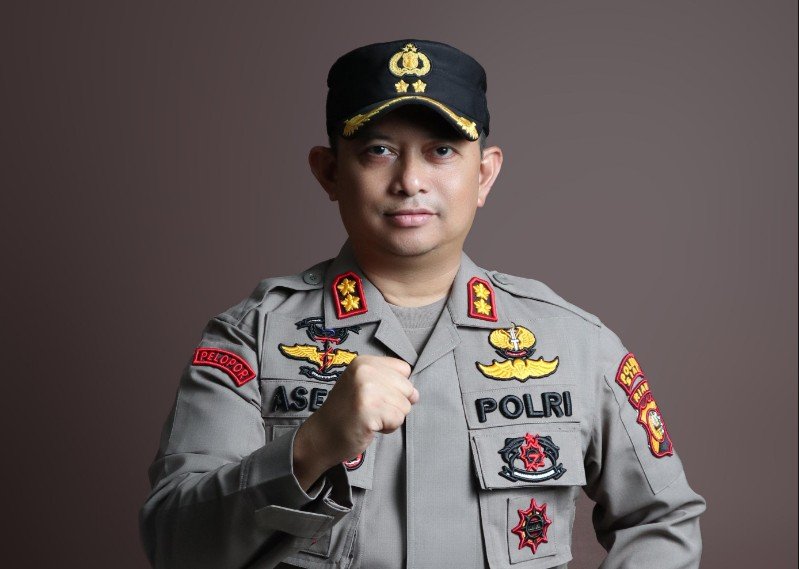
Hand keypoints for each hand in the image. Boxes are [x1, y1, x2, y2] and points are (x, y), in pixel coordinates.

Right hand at [293, 355, 417, 490]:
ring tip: (368, 418)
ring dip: (390, 418)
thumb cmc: (346, 413)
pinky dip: (387, 428)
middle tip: (370, 409)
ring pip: (405, 406)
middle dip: (394, 404)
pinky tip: (368, 426)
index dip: (395, 387)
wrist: (321, 436)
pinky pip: (398, 419)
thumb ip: (389, 382)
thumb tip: (415, 394)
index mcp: (364, 361)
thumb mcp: (363, 385)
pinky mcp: (369, 409)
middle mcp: (365, 370)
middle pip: (408, 388)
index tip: (374, 396)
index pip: (404, 369)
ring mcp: (366, 388)